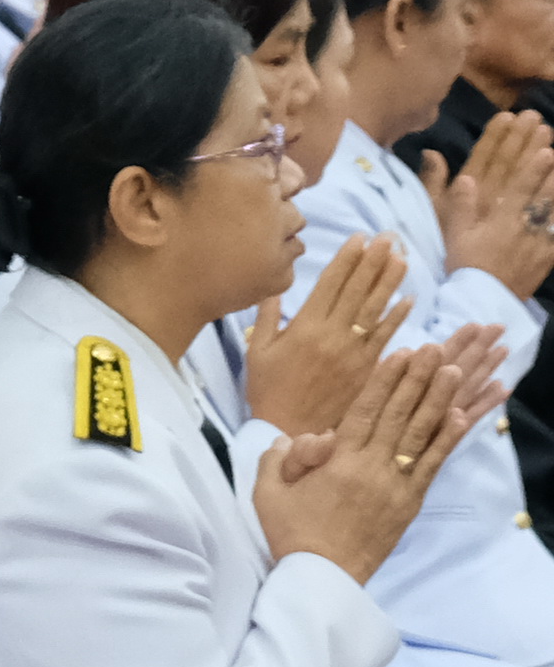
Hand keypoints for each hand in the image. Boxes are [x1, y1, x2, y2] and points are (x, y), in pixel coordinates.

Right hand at [239, 233, 405, 434]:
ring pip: (374, 310)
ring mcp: (350, 353)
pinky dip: (396, 318)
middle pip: (356, 290)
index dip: (347, 258)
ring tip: (401, 258)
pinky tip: (408, 300)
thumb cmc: (268, 391)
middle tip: (388, 237)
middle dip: (373, 261)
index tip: (360, 238)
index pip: (330, 284)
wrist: (287, 429)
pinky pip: (383, 339)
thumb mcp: (257, 353)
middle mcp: (329, 336)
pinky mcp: (364, 370)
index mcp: (302, 328)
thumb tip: (275, 288)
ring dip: (389, 282)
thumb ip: (267, 318)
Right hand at [254, 338, 489, 584]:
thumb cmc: (291, 537)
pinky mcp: (409, 502)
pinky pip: (431, 464)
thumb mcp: (267, 498)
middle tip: (431, 349)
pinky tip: (459, 415)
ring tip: (450, 370)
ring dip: (437, 399)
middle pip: (398, 414)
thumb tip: (282, 438)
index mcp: (336, 462)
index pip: (364, 411)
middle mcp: (370, 467)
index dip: (384, 380)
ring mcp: (394, 484)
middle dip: (415, 378)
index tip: (399, 354)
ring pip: (420, 433)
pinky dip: (447, 439)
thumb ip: (272, 463)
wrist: (322, 578)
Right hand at [433, 115, 553, 296]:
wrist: (481, 302)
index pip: (521, 190)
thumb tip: (466, 178)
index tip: (546, 152)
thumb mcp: (455, 238)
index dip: (535, 169)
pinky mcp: (550, 257)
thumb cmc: (466, 267)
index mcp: (500, 222)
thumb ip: (461, 207)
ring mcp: (540, 243)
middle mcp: (524, 229)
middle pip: (547, 196)